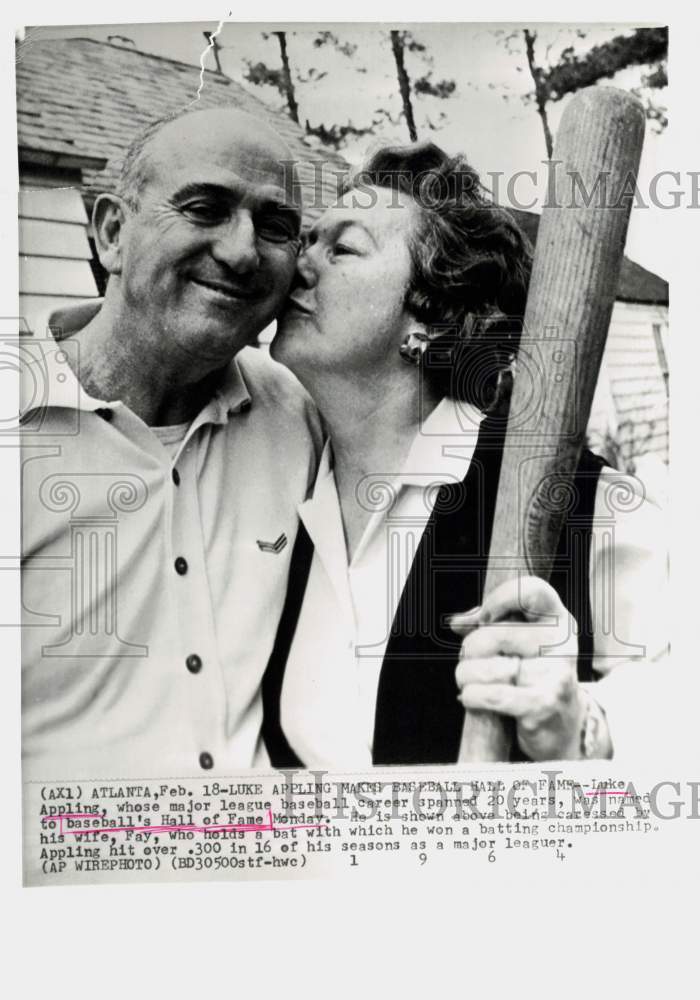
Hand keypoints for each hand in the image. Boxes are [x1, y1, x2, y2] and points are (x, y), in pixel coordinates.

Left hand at [451, 576, 588, 760]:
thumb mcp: (520, 641)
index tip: (485, 619)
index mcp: (557, 619)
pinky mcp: (544, 704)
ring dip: (466, 677)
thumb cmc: (534, 676)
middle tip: (475, 662)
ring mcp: (554, 673)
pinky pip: (490, 694)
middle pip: (490, 634)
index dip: (497, 600)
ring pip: (483, 666)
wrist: (564, 726)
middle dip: (469, 650)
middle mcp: (560, 642)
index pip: (529, 590)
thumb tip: (456, 622)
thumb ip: (488, 623)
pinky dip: (472, 696)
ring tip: (475, 683)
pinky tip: (473, 698)